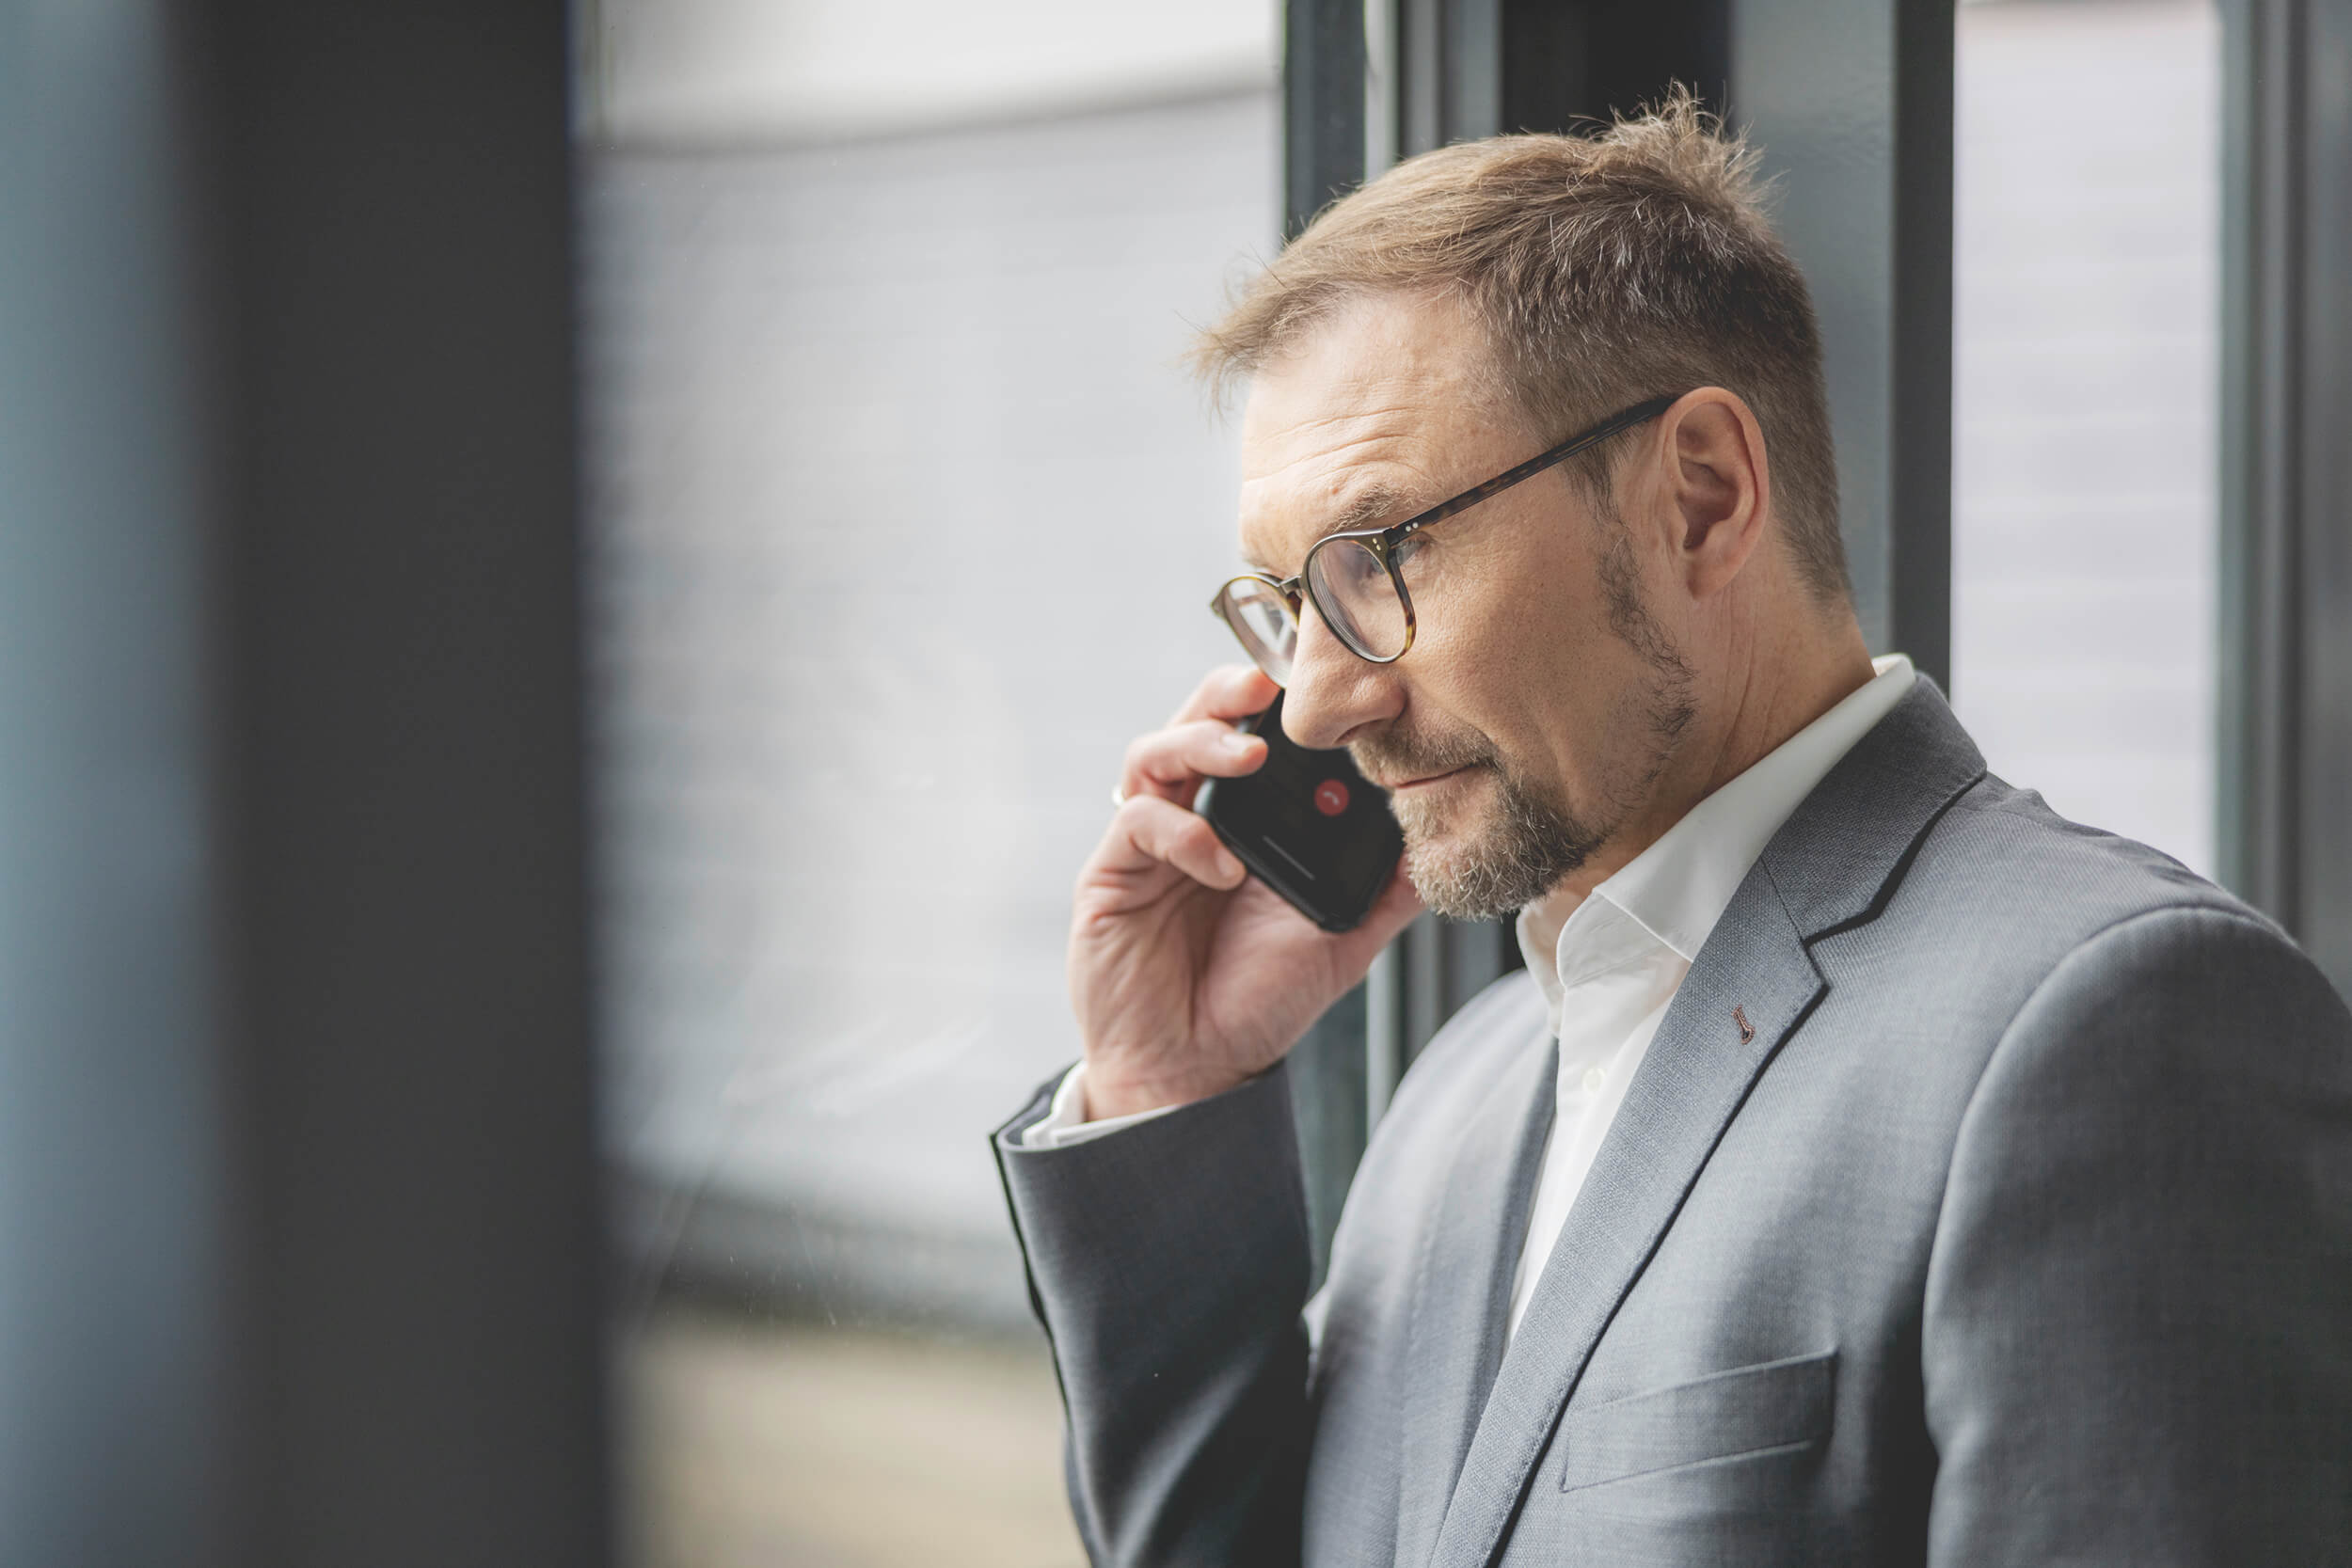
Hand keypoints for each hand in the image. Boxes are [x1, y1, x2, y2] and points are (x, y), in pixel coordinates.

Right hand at [1069, 665, 1421, 1119]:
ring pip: (1156, 753)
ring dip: (1203, 740)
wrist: (1197, 1072)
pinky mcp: (1112, 874)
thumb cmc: (1260, 999)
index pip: (1257, 732)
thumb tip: (1443, 840)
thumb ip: (1386, 887)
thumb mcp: (1342, 937)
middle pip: (1198, 719)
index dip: (1282, 702)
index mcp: (1247, 820)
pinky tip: (1223, 866)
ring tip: (1251, 755)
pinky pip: (1139, 821)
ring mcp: (1151, 843)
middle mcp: (1194, 817)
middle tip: (1271, 681)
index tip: (1324, 681)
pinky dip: (1182, 831)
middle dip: (1231, 689)